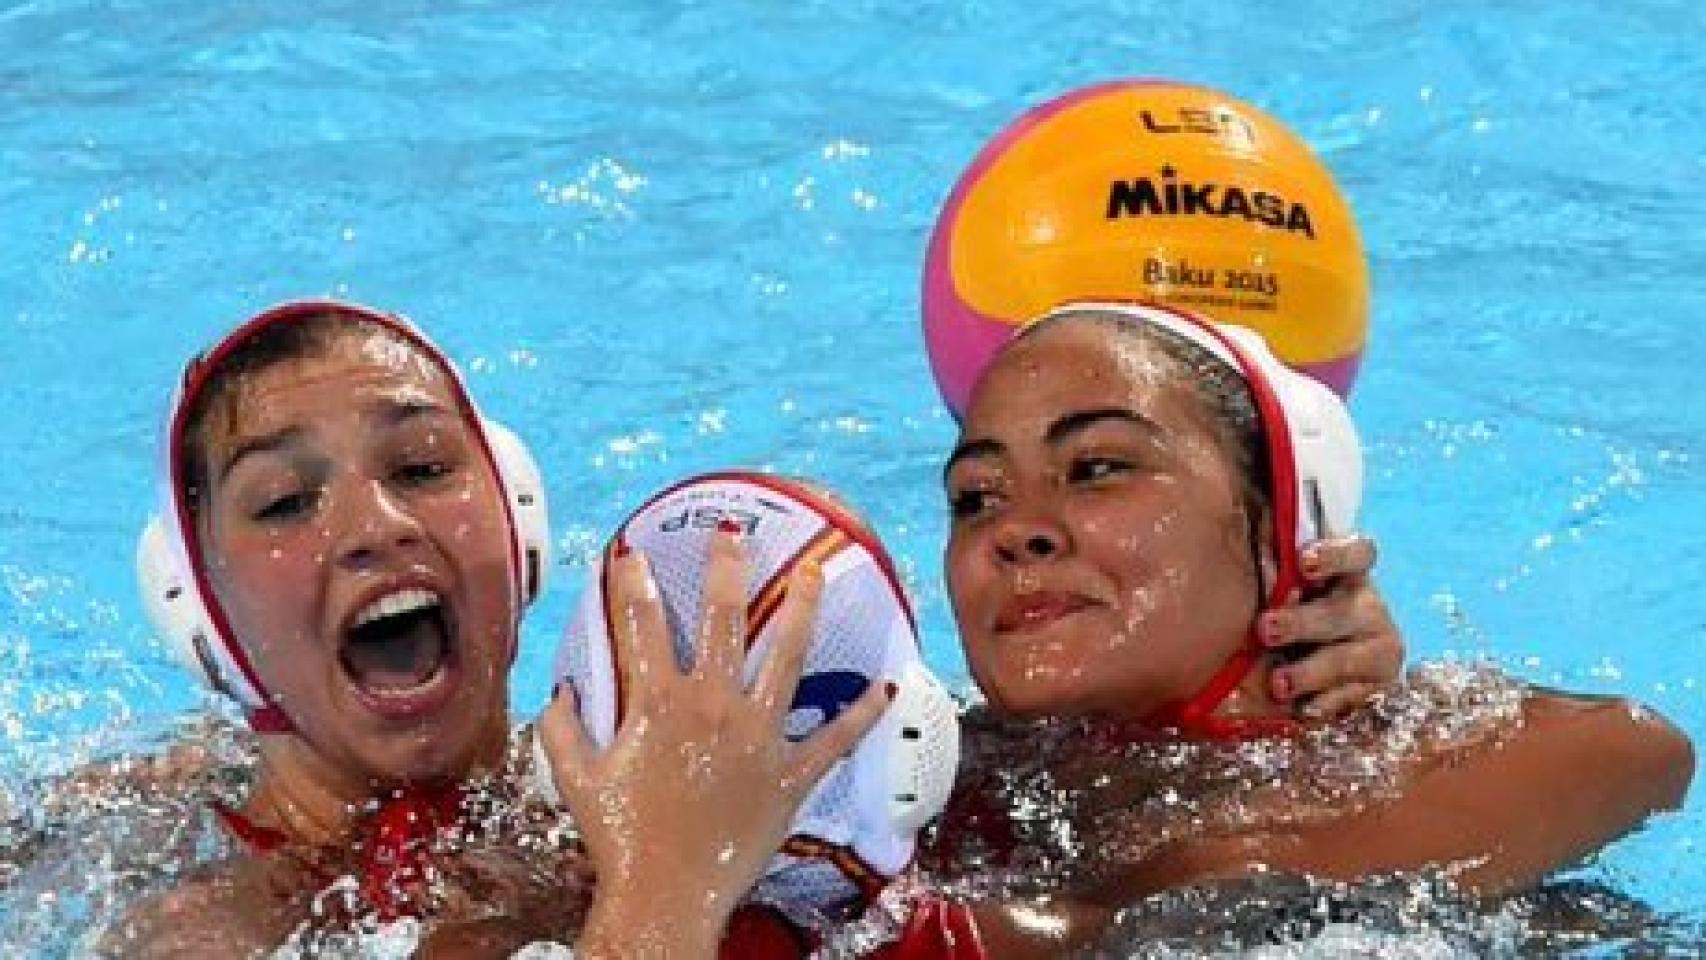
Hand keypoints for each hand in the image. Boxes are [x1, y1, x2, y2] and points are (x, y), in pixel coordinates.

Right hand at [537, 531, 890, 954]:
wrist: (666, 895)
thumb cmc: (620, 839)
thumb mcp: (576, 779)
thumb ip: (563, 729)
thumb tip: (558, 692)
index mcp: (659, 704)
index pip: (640, 626)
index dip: (633, 583)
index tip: (633, 551)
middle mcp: (713, 707)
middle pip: (723, 620)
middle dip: (728, 568)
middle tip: (735, 531)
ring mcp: (758, 738)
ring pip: (788, 658)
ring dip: (803, 610)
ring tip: (815, 572)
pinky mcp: (789, 775)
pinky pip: (833, 740)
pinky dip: (861, 715)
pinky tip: (884, 687)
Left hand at [1258, 534, 1404, 718]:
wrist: (1311, 664)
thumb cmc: (1288, 610)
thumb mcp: (1281, 584)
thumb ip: (1271, 561)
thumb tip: (1246, 521)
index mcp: (1347, 574)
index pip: (1359, 552)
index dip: (1335, 555)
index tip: (1303, 562)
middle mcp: (1368, 608)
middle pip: (1343, 612)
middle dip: (1303, 622)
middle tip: (1265, 629)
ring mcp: (1377, 650)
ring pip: (1349, 659)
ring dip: (1311, 671)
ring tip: (1278, 684)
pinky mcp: (1376, 688)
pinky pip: (1354, 698)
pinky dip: (1327, 704)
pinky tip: (1305, 709)